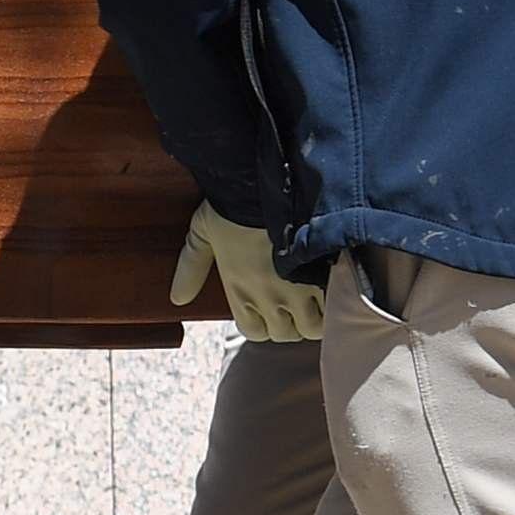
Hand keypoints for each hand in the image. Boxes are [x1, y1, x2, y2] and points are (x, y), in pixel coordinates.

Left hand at [168, 204, 323, 342]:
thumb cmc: (229, 204)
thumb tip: (177, 299)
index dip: (265, 323)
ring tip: (319, 296)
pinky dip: (337, 300)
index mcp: (240, 290)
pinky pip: (335, 306)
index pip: (256, 332)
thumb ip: (190, 268)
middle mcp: (269, 297)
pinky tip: (336, 284)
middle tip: (297, 301)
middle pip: (287, 334)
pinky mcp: (323, 275)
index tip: (271, 307)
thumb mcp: (201, 233)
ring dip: (318, 315)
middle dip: (292, 322)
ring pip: (314, 326)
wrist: (264, 180)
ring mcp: (298, 289)